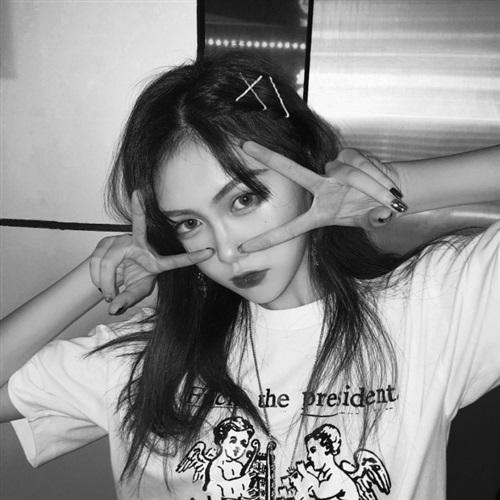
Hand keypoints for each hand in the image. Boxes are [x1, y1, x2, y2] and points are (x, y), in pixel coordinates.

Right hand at [89, 191, 212, 313]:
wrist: (117, 276)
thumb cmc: (134, 281)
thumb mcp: (134, 293)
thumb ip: (126, 300)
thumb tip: (113, 308)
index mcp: (156, 261)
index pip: (175, 261)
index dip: (192, 258)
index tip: (210, 252)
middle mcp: (141, 245)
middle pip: (139, 226)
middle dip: (138, 209)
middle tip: (137, 194)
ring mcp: (123, 240)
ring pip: (107, 261)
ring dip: (103, 282)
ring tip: (107, 293)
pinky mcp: (107, 242)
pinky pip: (95, 261)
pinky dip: (95, 277)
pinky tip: (100, 284)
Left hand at [239, 142, 406, 252]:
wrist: (393, 191)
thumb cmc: (375, 210)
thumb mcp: (372, 222)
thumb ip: (374, 220)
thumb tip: (381, 214)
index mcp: (320, 214)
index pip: (290, 229)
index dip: (268, 239)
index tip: (243, 248)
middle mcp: (321, 188)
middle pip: (293, 171)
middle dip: (269, 158)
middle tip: (245, 145)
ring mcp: (333, 169)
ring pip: (347, 172)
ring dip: (372, 185)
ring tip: (390, 196)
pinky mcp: (347, 155)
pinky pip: (359, 162)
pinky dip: (376, 174)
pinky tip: (386, 181)